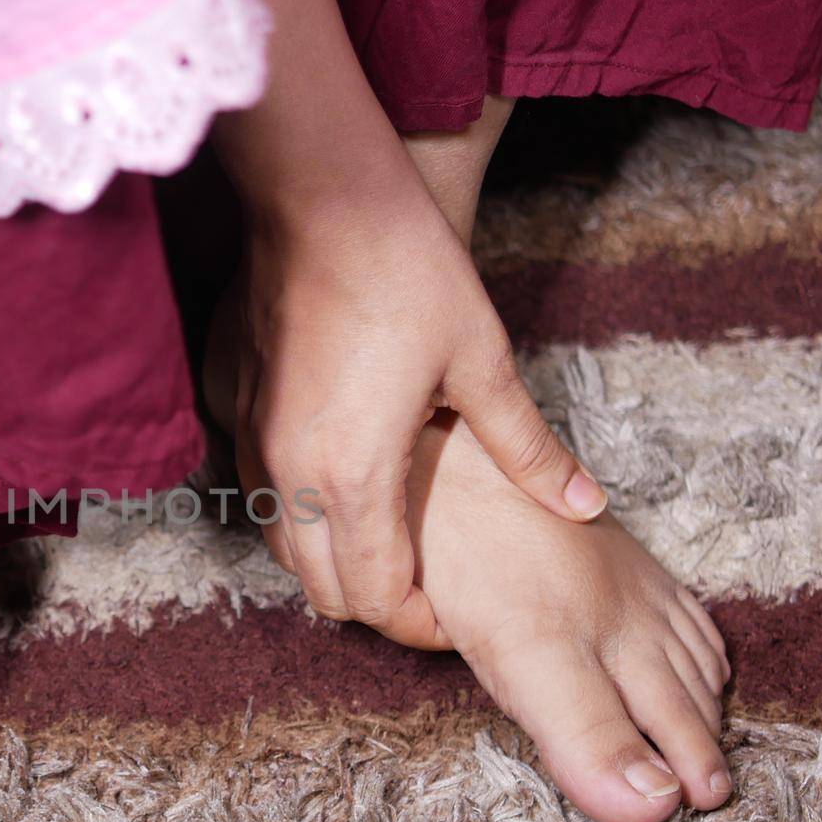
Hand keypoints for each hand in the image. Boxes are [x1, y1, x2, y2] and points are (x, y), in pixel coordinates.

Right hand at [222, 200, 606, 648]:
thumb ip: (528, 448)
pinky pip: (262, 498)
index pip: (377, 596)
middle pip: (320, 591)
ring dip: (331, 565)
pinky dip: (299, 519)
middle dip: (375, 606)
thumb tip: (585, 504)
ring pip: (283, 550)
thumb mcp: (482, 360)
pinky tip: (341, 487)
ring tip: (386, 544)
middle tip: (425, 592)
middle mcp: (291, 473)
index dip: (418, 625)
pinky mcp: (236, 412)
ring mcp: (254, 444)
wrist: (321, 196)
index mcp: (353, 474)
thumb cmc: (404, 270)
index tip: (452, 618)